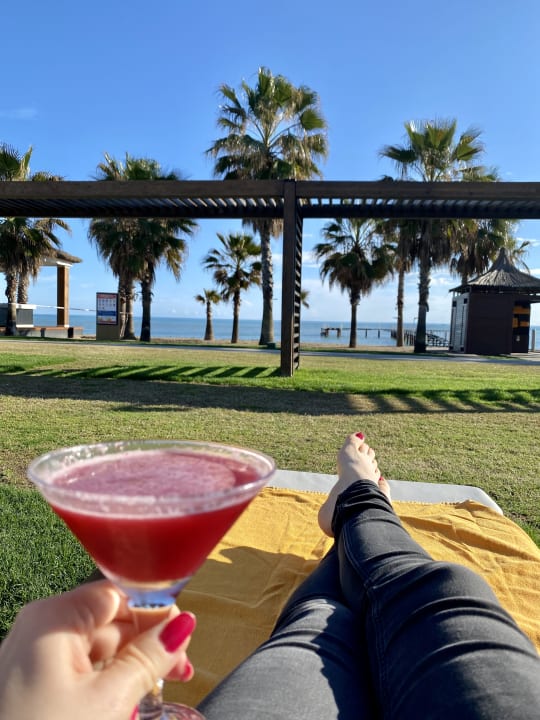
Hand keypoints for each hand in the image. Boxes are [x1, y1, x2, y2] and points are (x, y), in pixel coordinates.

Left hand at [0, 580, 194, 719]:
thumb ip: (149, 658)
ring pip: (98, 645)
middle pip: (111, 618)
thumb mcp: (109, 701)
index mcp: (54, 618)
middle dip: (148, 641)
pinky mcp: (33, 684)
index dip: (156, 611)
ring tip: (159, 686)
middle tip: (180, 670)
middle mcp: (40, 627)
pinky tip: (128, 698)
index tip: (183, 635)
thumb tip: (181, 626)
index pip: (119, 593)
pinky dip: (108, 678)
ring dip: (132, 663)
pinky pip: (81, 667)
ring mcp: (34, 656)